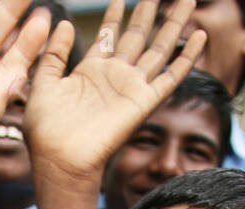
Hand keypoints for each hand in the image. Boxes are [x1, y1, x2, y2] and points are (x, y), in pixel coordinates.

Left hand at [24, 0, 205, 188]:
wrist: (59, 157)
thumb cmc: (45, 129)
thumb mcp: (44, 82)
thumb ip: (54, 53)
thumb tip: (63, 22)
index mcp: (90, 72)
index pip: (109, 36)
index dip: (115, 16)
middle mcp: (114, 77)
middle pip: (138, 36)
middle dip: (149, 12)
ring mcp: (131, 88)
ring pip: (159, 48)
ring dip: (174, 24)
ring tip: (188, 1)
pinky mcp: (145, 102)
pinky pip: (172, 76)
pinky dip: (187, 57)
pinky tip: (200, 36)